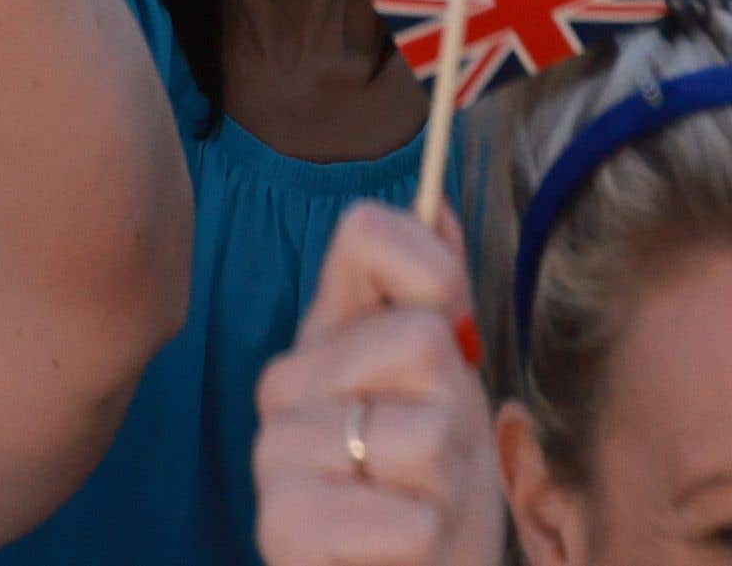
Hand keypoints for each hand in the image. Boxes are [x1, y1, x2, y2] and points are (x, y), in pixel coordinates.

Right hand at [249, 204, 500, 565]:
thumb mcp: (450, 386)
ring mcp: (274, 452)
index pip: (365, 233)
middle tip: (434, 460)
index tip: (451, 333)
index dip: (433, 269)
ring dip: (447, 486)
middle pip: (421, 339)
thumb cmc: (429, 489)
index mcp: (326, 334)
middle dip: (456, 414)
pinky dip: (427, 539)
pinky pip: (409, 517)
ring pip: (424, 436)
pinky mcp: (281, 527)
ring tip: (415, 505)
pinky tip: (398, 549)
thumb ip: (438, 298)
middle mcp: (286, 381)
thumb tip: (438, 200)